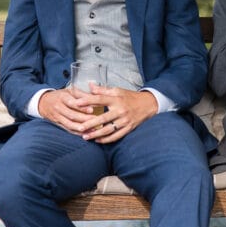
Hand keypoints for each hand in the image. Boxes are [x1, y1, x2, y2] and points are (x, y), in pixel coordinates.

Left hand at [38, 85, 157, 141]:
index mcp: (116, 99)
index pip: (100, 99)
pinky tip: (98, 141)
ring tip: (85, 137)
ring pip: (108, 129)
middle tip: (79, 128)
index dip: (87, 101)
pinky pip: (116, 136)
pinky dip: (106, 139)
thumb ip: (103, 90)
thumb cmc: (130, 97)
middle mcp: (120, 110)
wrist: (148, 104)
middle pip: (103, 118)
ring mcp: (125, 120)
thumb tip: (90, 86)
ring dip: (96, 134)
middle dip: (90, 124)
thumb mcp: (117, 90)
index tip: (77, 103)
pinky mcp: (129, 128)